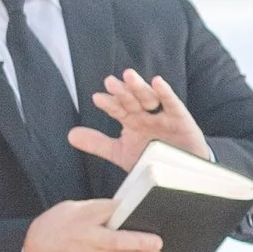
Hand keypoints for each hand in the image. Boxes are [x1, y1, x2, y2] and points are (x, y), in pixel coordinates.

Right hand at [24, 198, 163, 251]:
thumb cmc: (52, 227)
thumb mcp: (70, 209)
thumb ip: (96, 209)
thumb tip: (121, 207)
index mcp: (80, 222)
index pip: (106, 215)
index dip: (126, 215)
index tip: (146, 215)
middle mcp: (83, 243)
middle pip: (116, 244)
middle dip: (140, 245)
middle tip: (158, 244)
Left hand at [68, 69, 211, 170]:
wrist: (181, 175)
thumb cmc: (152, 160)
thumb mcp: (121, 153)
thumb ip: (98, 144)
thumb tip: (70, 134)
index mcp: (131, 121)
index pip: (117, 109)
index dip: (109, 104)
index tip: (98, 98)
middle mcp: (146, 115)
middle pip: (132, 100)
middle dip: (122, 91)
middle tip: (110, 82)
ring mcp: (163, 116)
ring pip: (150, 98)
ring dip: (139, 87)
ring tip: (128, 76)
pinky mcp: (181, 120)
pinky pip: (173, 104)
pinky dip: (166, 93)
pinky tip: (157, 82)